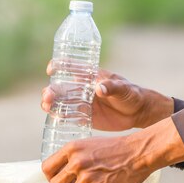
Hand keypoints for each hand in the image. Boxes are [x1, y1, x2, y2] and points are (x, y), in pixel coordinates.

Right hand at [41, 63, 173, 130]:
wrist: (137, 113)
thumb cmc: (131, 95)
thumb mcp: (124, 89)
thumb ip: (112, 87)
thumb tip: (99, 88)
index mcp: (90, 76)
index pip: (71, 67)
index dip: (58, 65)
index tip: (51, 69)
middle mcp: (82, 88)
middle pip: (60, 87)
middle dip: (51, 91)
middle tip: (47, 97)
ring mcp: (81, 103)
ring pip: (60, 102)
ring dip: (50, 103)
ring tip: (46, 107)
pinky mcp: (83, 116)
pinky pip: (67, 116)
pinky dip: (59, 116)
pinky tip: (54, 117)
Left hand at [42, 118, 183, 182]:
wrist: (139, 153)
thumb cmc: (115, 149)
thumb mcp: (88, 145)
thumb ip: (73, 157)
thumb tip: (60, 174)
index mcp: (71, 149)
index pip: (47, 168)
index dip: (52, 177)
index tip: (59, 179)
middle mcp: (77, 163)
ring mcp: (87, 177)